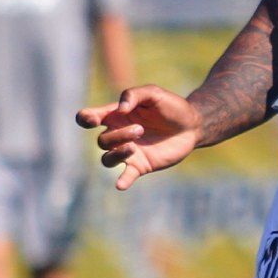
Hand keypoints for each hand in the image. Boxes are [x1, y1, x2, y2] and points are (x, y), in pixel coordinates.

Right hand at [76, 85, 202, 190]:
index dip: (86, 119)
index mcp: (115, 115)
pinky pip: (125, 176)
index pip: (88, 119)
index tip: (96, 120)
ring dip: (117, 153)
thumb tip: (120, 110)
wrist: (192, 126)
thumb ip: (133, 95)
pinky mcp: (141, 165)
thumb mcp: (153, 93)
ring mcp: (128, 152)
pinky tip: (121, 184)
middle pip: (102, 140)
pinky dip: (121, 181)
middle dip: (118, 135)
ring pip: (107, 159)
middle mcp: (118, 135)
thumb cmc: (171, 106)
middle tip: (140, 129)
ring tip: (134, 146)